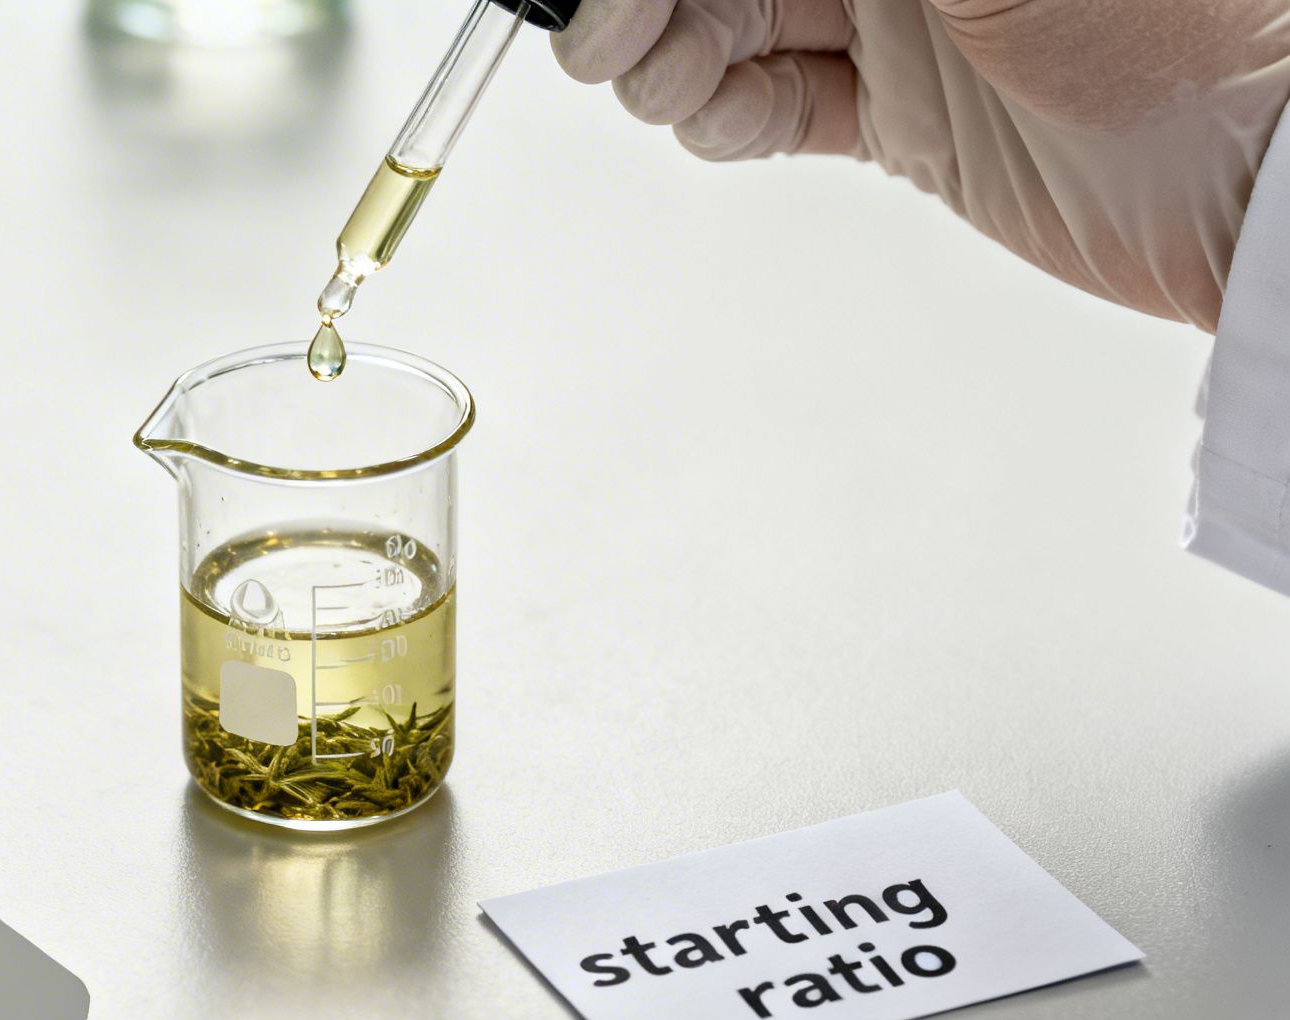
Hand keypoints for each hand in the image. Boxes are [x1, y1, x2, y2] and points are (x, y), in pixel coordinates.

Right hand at [551, 0, 1289, 329]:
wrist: (1239, 185)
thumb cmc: (1170, 33)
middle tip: (601, 32)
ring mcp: (902, 26)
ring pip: (734, 27)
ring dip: (672, 55)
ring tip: (660, 80)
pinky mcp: (903, 118)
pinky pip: (777, 107)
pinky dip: (725, 115)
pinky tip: (716, 115)